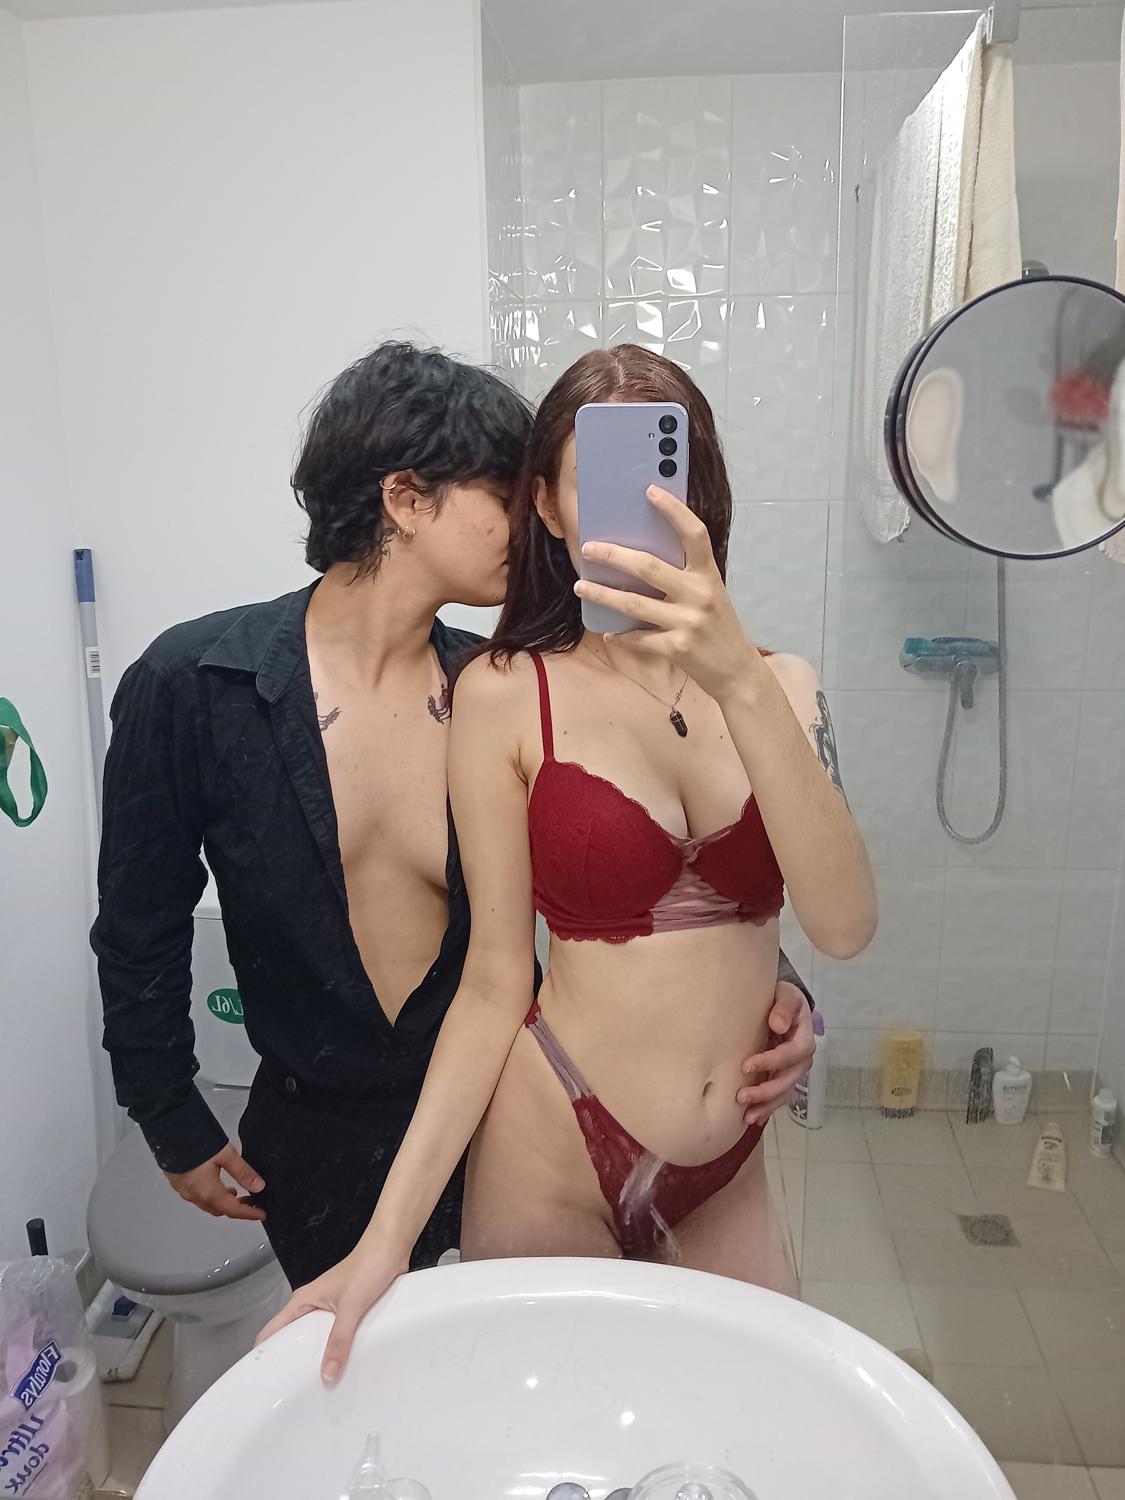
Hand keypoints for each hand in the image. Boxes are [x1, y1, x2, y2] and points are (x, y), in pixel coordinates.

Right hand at [165, 1143, 265, 1221]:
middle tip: (251, 1200)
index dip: (249, 1213)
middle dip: (236, 1208)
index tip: (262, 1214)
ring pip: (207, 1203)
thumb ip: (242, 1172)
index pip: (232, 1210)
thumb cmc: (198, 1142)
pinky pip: (197, 1196)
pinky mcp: (177, 1182)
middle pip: (219, 1209)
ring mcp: (183, 1190)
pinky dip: (211, 1195)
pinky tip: (215, 1183)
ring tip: (236, 1192)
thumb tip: (259, 1187)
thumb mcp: (225, 1154)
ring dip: (222, 1202)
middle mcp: (194, 1196)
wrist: (168, 1132)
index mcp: (208, 1192)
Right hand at [256, 1238, 408, 1383]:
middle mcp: (312, 1307)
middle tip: (295, 1393)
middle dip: (295, 1364)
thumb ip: (339, 1340)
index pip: (272, 1331)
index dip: (264, 1356)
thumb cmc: (366, 1268)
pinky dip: (338, 1350)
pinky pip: (337, 1336)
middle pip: (294, 1340)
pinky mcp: (348, 1312)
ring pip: (318, 1340)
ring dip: (320, 1358)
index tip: (265, 1384)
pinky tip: (344, 1367)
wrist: (392, 1248)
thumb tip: (327, 1376)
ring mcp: (330, 1310)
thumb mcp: (351, 1306)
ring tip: (319, 1387)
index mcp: (302, 1302)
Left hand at [574, 486, 761, 701]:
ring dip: (603, 594)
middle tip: (589, 548)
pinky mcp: (677, 649)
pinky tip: (609, 633)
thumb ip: (685, 576)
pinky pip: (638, 639)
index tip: (650, 491)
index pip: (694, 534)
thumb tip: (641, 557)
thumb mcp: (710, 594)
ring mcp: (688, 623)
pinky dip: (620, 637)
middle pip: (649, 567)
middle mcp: (700, 595)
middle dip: (614, 555)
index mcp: (708, 575)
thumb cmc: (719, 628)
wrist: (738, 671)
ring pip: (634, 604)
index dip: (673, 510)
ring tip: (581, 586)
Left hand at [736, 982, 815, 1126]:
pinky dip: (766, 1109)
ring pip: (783, 1094)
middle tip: (741, 1096)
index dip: (770, 1062)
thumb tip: (778, 1025)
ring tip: (746, 1116)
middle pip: (787, 1080)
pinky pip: (777, 1098)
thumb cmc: (783, 999)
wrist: (782, 1007)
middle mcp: (801, 1060)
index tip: (746, 1066)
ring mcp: (792, 1072)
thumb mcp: (786, 994)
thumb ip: (784, 1007)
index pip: (790, 1054)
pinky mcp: (782, 1078)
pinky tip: (752, 1119)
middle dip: (765, 1091)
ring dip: (765, 1106)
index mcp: (804, 1039)